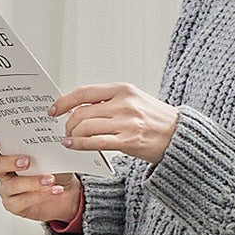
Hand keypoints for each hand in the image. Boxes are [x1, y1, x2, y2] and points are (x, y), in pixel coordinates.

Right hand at [0, 135, 83, 222]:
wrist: (67, 192)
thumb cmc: (55, 168)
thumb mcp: (50, 152)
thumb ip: (42, 142)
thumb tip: (47, 130)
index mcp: (7, 152)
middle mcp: (4, 170)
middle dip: (10, 162)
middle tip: (27, 161)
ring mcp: (8, 188)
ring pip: (12, 185)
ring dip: (32, 182)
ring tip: (50, 179)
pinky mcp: (15, 204)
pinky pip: (22, 201)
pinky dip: (40, 195)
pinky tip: (54, 190)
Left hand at [49, 82, 179, 164]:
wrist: (180, 135)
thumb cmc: (156, 119)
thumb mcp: (134, 100)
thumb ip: (109, 101)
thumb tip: (80, 107)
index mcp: (123, 89)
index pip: (85, 92)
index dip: (64, 101)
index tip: (54, 109)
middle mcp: (124, 104)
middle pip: (82, 112)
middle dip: (68, 123)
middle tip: (65, 129)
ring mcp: (126, 122)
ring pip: (86, 127)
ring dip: (72, 134)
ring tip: (69, 139)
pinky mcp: (128, 141)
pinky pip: (95, 142)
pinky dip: (79, 144)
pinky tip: (73, 145)